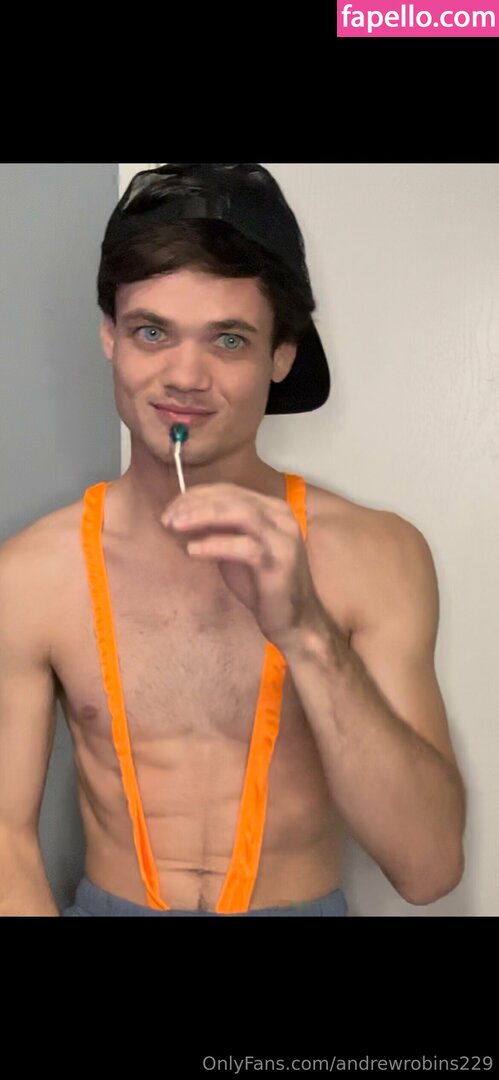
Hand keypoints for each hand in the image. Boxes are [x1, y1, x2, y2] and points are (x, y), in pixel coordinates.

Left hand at [161, 482, 324, 650]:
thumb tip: (181, 519)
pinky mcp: (279, 562)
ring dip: (204, 516)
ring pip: (241, 513)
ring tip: (176, 525)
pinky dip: (216, 545)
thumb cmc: (263, 586)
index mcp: (271, 510)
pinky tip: (194, 551)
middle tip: (167, 517)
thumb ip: (216, 532)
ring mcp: (283, 538)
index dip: (196, 496)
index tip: (170, 508)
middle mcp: (281, 517)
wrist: (296, 621)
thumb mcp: (235, 552)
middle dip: (195, 504)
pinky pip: (245, 547)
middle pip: (232, 497)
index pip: (229, 491)